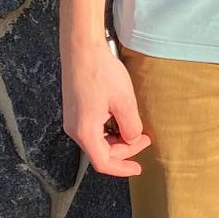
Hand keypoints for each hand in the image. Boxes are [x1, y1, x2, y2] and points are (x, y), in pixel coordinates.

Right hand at [62, 35, 150, 177]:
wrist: (81, 49)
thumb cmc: (101, 73)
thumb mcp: (124, 101)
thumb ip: (131, 126)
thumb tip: (132, 139)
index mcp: (85, 131)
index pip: (103, 162)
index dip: (122, 168)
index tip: (139, 168)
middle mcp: (74, 129)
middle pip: (101, 151)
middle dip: (125, 149)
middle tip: (146, 138)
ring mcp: (72, 119)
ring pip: (97, 140)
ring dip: (117, 139)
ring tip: (136, 129)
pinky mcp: (74, 110)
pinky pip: (93, 129)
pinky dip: (109, 130)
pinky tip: (121, 120)